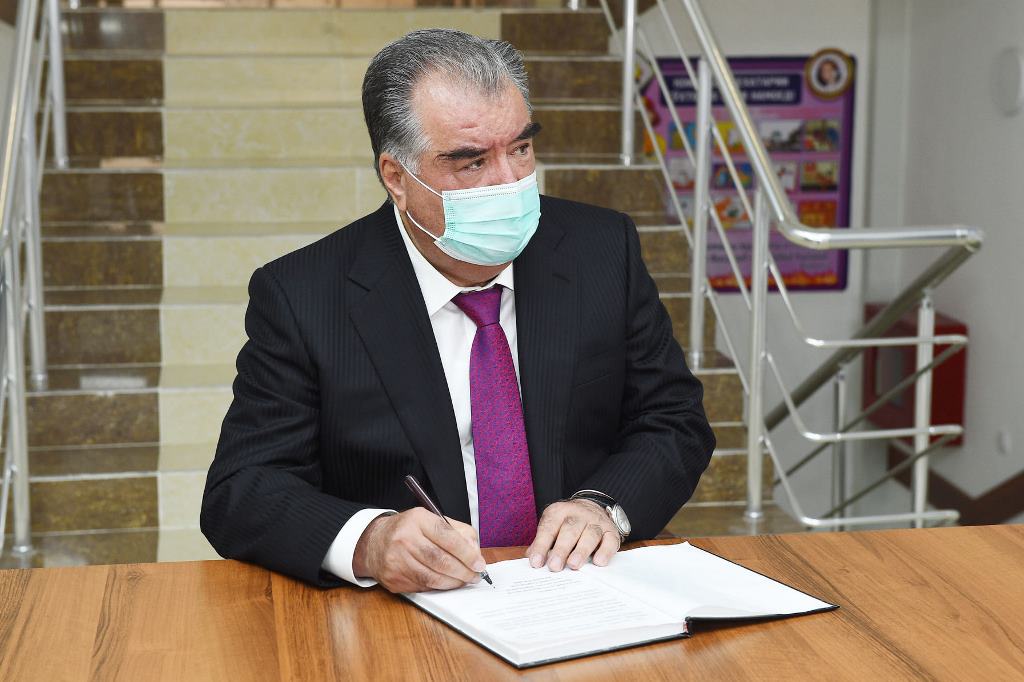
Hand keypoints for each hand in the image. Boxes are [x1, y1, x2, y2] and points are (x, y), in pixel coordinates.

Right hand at [352, 508, 485, 592]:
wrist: (374, 542)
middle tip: (475, 576)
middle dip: (463, 571)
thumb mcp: (431, 520)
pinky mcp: (393, 579)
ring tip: (464, 581)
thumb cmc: (409, 530)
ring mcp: (396, 560)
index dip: (467, 553)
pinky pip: (423, 586)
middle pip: (440, 560)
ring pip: (432, 577)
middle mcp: (404, 538)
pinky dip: (438, 587)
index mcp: (417, 519)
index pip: (447, 537)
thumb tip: (475, 553)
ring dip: (453, 582)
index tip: (479, 564)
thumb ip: (457, 532)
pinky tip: (446, 583)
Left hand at [525, 499, 620, 571]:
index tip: (536, 562)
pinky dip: (605, 551)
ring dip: (581, 550)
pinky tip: (598, 562)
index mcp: (559, 512)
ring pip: (590, 534)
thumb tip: (532, 559)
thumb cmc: (567, 524)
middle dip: (561, 549)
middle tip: (554, 566)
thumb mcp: (552, 526)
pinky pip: (610, 540)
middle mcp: (578, 514)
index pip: (549, 527)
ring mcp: (596, 521)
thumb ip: (542, 542)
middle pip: (570, 529)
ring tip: (573, 565)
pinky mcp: (611, 530)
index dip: (541, 545)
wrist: (592, 507)